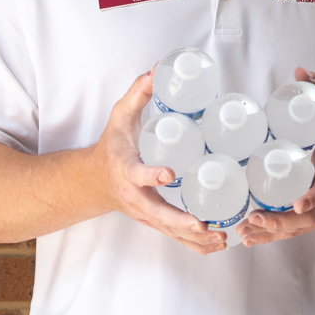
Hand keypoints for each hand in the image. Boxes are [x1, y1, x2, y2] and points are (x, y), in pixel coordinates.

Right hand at [92, 70, 226, 253]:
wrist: (93, 180)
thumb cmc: (111, 147)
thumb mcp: (120, 116)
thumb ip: (138, 93)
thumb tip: (157, 69)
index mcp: (126, 170)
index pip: (137, 174)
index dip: (151, 175)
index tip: (168, 173)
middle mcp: (134, 197)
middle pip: (157, 215)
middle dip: (180, 222)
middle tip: (203, 224)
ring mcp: (144, 214)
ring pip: (169, 232)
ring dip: (194, 239)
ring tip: (221, 237)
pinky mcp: (154, 222)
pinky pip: (174, 237)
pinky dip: (195, 245)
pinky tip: (217, 244)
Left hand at [236, 68, 314, 246]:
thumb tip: (302, 71)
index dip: (314, 196)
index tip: (298, 204)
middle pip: (308, 217)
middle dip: (280, 221)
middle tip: (253, 218)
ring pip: (299, 229)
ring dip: (272, 233)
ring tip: (245, 231)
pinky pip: (295, 231)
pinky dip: (274, 236)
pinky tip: (251, 238)